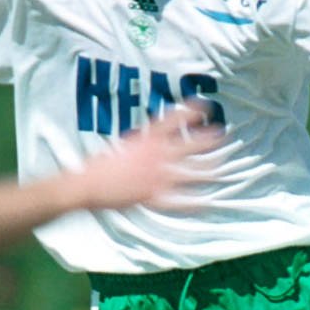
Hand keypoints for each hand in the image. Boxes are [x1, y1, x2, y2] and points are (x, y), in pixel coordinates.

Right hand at [76, 101, 225, 211]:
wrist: (87, 184)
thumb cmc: (100, 166)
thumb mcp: (122, 146)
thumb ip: (141, 144)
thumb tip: (149, 141)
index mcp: (146, 140)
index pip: (172, 120)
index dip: (190, 112)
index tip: (205, 106)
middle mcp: (156, 156)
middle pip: (189, 145)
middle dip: (208, 140)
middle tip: (222, 134)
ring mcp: (158, 176)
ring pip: (191, 173)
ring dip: (209, 170)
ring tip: (222, 168)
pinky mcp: (154, 196)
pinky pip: (180, 201)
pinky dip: (195, 203)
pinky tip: (207, 202)